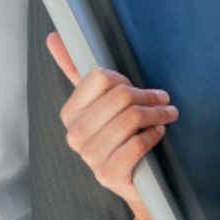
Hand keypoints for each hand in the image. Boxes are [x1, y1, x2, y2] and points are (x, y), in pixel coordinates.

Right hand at [45, 31, 176, 219]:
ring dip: (157, 114)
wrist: (136, 182)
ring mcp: (89, 156)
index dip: (124, 80)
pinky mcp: (108, 174)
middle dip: (148, 96)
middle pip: (120, 96)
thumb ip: (77, 70)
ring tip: (167, 114)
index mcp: (69, 113)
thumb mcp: (100, 103)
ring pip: (132, 118)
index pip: (100, 77)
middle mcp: (74, 135)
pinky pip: (137, 143)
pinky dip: (154, 135)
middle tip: (162, 100)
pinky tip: (158, 134)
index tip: (136, 88)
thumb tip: (53, 37)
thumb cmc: (120, 135)